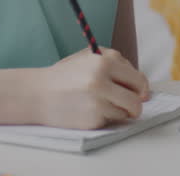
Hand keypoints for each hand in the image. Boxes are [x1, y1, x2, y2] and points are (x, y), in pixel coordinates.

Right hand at [33, 47, 150, 128]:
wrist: (37, 94)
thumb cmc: (67, 75)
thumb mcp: (90, 58)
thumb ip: (117, 65)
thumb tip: (143, 87)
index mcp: (105, 61)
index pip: (138, 79)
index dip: (142, 89)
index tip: (141, 94)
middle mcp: (102, 80)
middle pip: (136, 98)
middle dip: (137, 104)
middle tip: (132, 105)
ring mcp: (97, 101)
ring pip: (126, 111)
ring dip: (120, 111)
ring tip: (103, 104)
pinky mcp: (92, 118)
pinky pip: (111, 120)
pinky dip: (105, 117)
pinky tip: (89, 110)